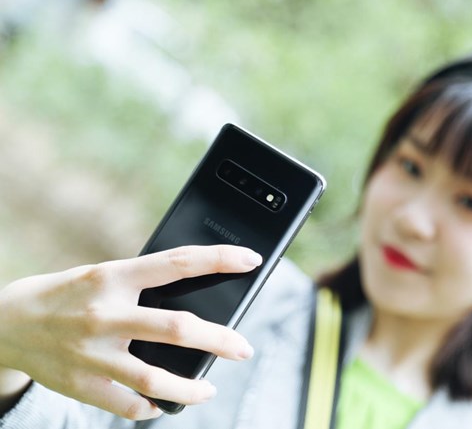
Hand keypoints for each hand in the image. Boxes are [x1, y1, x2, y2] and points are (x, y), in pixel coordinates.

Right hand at [0, 245, 261, 419]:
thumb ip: (144, 285)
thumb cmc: (68, 293)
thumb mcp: (104, 275)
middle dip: (219, 340)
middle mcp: (106, 314)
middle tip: (244, 348)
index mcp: (114, 277)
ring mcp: (94, 353)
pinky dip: (152, 408)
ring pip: (155, 379)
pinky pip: (129, 406)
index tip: (250, 260)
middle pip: (176, 328)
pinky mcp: (82, 385)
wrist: (8, 321)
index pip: (177, 263)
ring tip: (209, 390)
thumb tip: (196, 301)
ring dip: (191, 390)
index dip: (218, 260)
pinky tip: (163, 405)